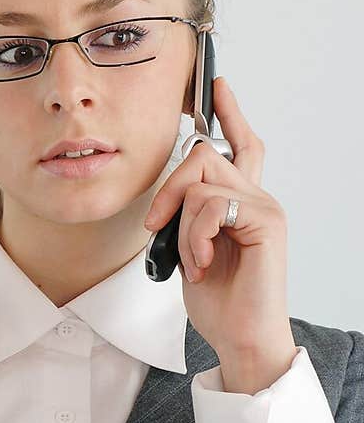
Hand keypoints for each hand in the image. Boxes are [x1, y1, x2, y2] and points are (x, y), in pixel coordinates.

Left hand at [143, 77, 295, 366]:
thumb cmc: (219, 301)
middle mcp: (258, 198)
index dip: (229, 113)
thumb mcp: (191, 248)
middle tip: (157, 226)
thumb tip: (173, 194)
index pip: (240, 146)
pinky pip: (210, 206)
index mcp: (242, 202)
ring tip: (193, 260)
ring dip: (182, 226)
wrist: (241, 337)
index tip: (215, 85)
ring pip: (200, 183)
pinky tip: (202, 264)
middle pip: (204, 156)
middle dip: (168, 189)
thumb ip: (189, 214)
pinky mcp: (266, 222)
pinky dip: (194, 237)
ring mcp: (265, 208)